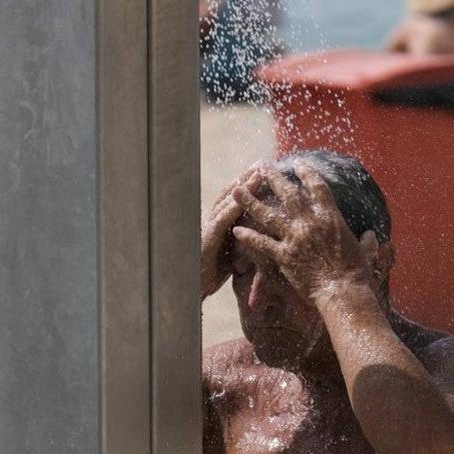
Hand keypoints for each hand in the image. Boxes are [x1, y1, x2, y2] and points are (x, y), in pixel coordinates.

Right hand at [201, 166, 261, 298]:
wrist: (190, 290)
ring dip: (243, 186)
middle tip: (262, 163)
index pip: (232, 198)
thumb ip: (241, 241)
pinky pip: (221, 219)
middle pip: (229, 193)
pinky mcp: (206, 239)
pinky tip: (243, 196)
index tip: (262, 171)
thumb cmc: (210, 275)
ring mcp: (206, 227)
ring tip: (258, 173)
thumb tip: (259, 235)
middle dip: (246, 177)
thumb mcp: (231, 255)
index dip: (246, 183)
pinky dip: (233, 206)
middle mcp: (209, 220)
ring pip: (226, 202)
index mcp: (216, 223)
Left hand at [230, 163, 376, 306]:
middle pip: (288, 194)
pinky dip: (248, 237)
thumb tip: (371, 236)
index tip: (297, 163)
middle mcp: (310, 223)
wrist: (343, 292)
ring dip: (251, 201)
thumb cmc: (357, 273)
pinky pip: (262, 243)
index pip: (317, 187)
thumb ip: (365, 241)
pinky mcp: (284, 256)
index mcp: (331, 217)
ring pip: (268, 215)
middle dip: (273, 178)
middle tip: (261, 166)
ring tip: (237, 190)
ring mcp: (295, 239)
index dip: (306, 173)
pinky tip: (236, 231)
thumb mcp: (364, 251)